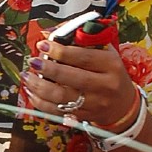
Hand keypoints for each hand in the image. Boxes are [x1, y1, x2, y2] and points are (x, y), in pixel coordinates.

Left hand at [23, 37, 138, 135]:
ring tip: (28, 77)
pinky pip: (58, 112)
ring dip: (40, 87)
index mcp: (111, 65)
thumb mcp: (104, 53)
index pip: (83, 57)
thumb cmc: (109, 73)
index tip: (43, 45)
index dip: (60, 51)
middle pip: (71, 78)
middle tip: (33, 62)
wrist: (123, 105)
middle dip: (48, 69)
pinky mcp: (85, 117)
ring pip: (62, 97)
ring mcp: (95, 103)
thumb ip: (81, 41)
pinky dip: (41, 103)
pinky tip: (32, 93)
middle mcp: (105, 85)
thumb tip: (49, 34)